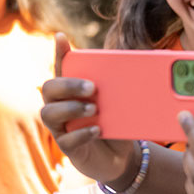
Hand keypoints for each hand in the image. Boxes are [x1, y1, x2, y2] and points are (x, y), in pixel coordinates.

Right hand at [40, 33, 136, 182]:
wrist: (123, 157)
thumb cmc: (119, 122)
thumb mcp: (123, 102)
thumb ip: (123, 87)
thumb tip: (144, 68)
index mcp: (73, 90)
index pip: (61, 68)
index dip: (59, 53)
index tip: (61, 37)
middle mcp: (61, 106)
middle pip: (49, 88)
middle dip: (68, 85)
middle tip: (92, 87)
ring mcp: (61, 127)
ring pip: (49, 113)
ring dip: (72, 108)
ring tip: (94, 109)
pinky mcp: (68, 147)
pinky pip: (66, 140)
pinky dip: (81, 133)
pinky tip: (96, 130)